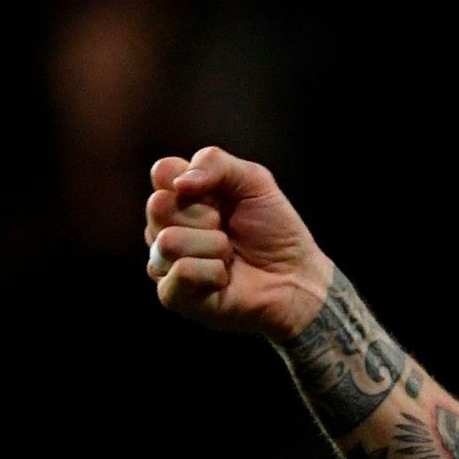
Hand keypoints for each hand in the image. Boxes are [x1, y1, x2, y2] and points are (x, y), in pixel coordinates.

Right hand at [145, 146, 332, 341]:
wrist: (299, 277)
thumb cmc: (275, 230)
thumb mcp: (254, 181)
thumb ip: (215, 162)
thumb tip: (179, 184)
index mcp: (180, 197)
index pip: (162, 172)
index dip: (193, 180)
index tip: (221, 198)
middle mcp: (165, 228)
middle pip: (158, 205)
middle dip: (206, 216)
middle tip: (228, 230)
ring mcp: (166, 263)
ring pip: (168, 241)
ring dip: (214, 246)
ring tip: (229, 256)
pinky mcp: (174, 296)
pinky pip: (181, 272)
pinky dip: (213, 272)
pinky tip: (225, 279)